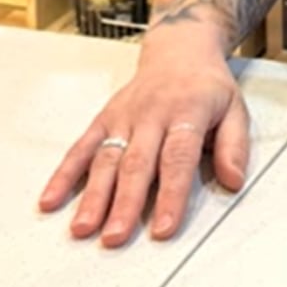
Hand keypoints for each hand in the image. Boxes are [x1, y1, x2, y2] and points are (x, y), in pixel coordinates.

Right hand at [38, 23, 249, 247]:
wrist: (179, 48)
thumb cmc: (207, 85)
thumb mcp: (235, 108)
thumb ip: (234, 146)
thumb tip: (234, 181)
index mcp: (186, 112)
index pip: (177, 158)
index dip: (171, 195)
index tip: (164, 228)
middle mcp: (150, 115)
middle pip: (136, 164)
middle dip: (124, 204)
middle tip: (115, 237)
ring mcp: (123, 117)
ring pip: (105, 159)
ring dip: (93, 196)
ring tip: (83, 228)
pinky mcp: (103, 119)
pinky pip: (81, 147)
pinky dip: (64, 174)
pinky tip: (51, 199)